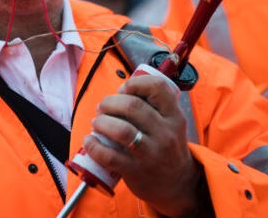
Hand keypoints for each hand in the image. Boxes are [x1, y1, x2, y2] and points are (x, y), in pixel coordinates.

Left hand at [83, 75, 208, 216]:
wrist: (177, 185)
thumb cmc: (165, 147)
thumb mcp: (169, 124)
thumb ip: (151, 106)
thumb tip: (120, 90)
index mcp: (174, 117)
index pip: (157, 88)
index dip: (135, 83)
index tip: (123, 89)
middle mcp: (165, 134)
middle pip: (131, 106)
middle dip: (109, 102)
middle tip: (102, 108)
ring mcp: (151, 154)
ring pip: (121, 129)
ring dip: (101, 122)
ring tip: (97, 123)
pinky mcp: (135, 171)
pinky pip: (109, 156)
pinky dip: (93, 145)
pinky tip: (90, 141)